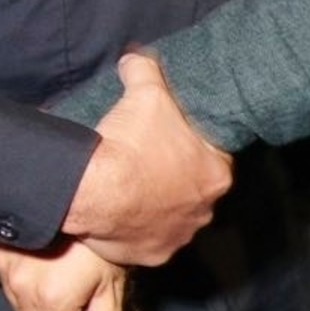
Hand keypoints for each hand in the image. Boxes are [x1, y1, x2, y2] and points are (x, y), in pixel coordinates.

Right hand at [0, 239, 131, 310]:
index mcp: (51, 300)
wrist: (78, 191)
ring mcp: (6, 267)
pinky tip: (49, 262)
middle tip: (85, 294)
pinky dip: (28, 278)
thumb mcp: (111, 288)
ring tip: (68, 273)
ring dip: (44, 299)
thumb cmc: (98, 237)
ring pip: (22, 306)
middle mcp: (22, 286)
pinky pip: (11, 280)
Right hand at [63, 52, 230, 265]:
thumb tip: (137, 56)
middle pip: (195, 189)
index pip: (214, 157)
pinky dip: (137, 230)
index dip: (193, 147)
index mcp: (216, 174)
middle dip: (176, 178)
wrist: (94, 189)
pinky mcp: (153, 254)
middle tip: (148, 164)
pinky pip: (149, 240)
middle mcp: (205, 210)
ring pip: (174, 217)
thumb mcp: (143, 94)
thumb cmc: (129, 143)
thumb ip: (146, 71)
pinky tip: (122, 214)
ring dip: (159, 205)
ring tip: (132, 189)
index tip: (172, 141)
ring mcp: (180, 235)